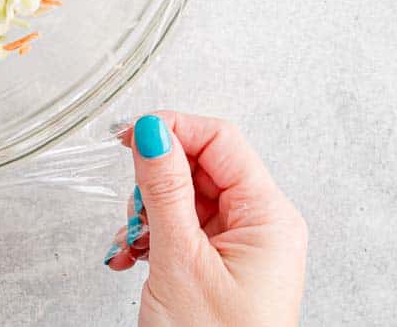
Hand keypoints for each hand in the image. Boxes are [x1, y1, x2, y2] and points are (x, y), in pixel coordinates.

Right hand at [105, 112, 306, 326]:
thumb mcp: (179, 260)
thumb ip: (163, 190)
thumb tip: (152, 130)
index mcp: (269, 217)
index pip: (220, 140)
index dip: (172, 129)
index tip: (127, 136)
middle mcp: (262, 226)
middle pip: (201, 167)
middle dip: (154, 183)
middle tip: (131, 211)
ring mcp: (243, 248)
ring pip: (186, 198)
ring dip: (147, 214)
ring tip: (131, 245)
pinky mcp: (222, 267)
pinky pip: (183, 229)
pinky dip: (153, 237)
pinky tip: (132, 257)